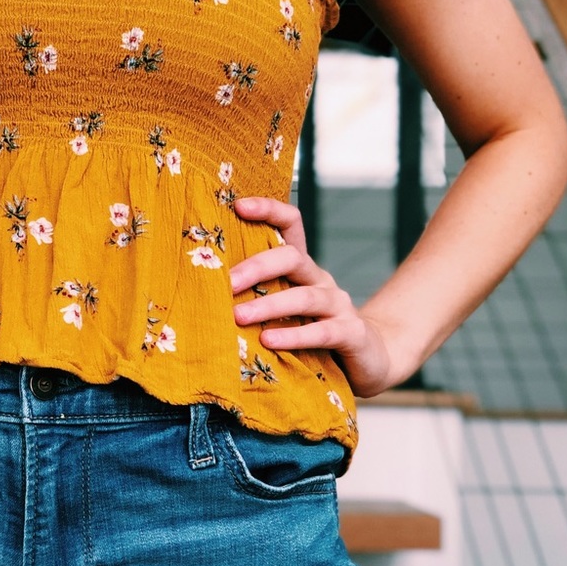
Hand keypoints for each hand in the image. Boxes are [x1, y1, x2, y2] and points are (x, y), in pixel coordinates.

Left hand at [229, 196, 394, 396]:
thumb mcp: (280, 307)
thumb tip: (198, 287)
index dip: (268, 210)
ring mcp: (339, 305)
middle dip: (256, 268)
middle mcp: (320, 279)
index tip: (238, 206)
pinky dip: (295, 335)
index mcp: (301, 267)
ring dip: (269, 306)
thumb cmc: (308, 330)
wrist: (368, 359)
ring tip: (239, 317)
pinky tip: (270, 341)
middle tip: (226, 284)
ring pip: (305, 296)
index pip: (290, 224)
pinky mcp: (352, 334)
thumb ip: (251, 295)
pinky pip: (324, 331)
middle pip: (291, 257)